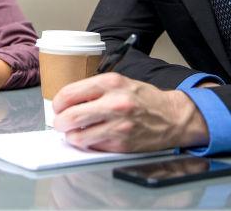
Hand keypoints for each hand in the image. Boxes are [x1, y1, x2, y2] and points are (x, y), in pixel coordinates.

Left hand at [52, 73, 208, 152]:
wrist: (172, 117)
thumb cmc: (143, 99)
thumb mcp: (119, 82)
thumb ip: (94, 90)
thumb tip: (67, 102)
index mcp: (110, 83)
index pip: (69, 94)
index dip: (58, 103)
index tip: (58, 107)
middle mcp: (114, 103)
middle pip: (70, 117)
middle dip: (60, 123)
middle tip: (61, 123)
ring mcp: (118, 125)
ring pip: (78, 137)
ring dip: (71, 136)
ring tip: (75, 132)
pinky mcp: (121, 144)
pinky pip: (93, 147)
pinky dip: (88, 144)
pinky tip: (93, 137)